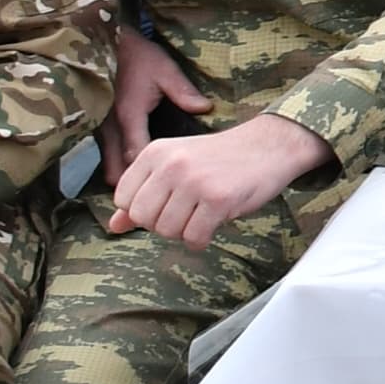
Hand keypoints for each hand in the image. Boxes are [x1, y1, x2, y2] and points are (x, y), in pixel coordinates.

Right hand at [101, 32, 209, 181]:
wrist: (104, 44)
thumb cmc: (136, 56)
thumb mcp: (163, 69)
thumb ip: (182, 91)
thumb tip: (205, 108)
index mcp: (128, 115)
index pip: (136, 155)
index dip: (149, 174)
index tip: (169, 185)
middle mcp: (109, 128)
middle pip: (117, 170)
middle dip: (135, 186)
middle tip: (159, 193)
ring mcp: (98, 129)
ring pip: (107, 166)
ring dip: (125, 178)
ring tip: (149, 187)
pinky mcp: (94, 127)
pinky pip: (103, 156)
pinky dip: (116, 165)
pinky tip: (136, 172)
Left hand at [104, 111, 333, 246]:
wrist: (271, 144)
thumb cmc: (221, 158)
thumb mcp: (176, 166)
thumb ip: (142, 193)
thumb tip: (114, 225)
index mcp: (155, 152)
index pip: (124, 200)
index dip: (145, 209)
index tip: (168, 202)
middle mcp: (171, 164)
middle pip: (144, 219)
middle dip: (163, 224)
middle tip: (187, 211)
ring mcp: (194, 181)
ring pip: (167, 231)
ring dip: (185, 232)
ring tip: (202, 214)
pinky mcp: (218, 198)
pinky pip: (194, 237)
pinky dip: (202, 239)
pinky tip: (213, 223)